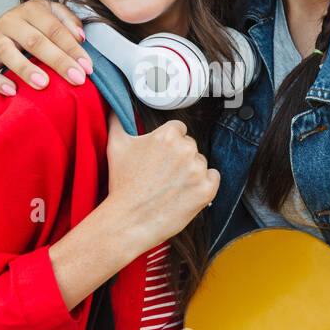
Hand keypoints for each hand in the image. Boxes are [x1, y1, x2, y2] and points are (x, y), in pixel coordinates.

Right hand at [0, 0, 92, 94]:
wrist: (6, 23)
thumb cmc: (37, 23)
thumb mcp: (54, 13)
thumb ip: (69, 21)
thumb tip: (80, 37)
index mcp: (31, 9)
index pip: (55, 29)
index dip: (72, 49)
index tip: (88, 68)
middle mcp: (10, 21)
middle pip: (35, 41)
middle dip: (58, 61)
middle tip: (77, 79)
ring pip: (9, 53)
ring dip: (26, 69)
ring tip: (44, 84)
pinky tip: (12, 91)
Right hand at [102, 110, 218, 248]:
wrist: (129, 221)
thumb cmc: (122, 184)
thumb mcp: (116, 146)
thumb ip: (119, 121)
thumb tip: (118, 108)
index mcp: (167, 135)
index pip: (178, 129)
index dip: (168, 143)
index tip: (161, 156)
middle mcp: (185, 149)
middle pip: (190, 146)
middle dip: (179, 157)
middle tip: (162, 174)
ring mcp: (197, 170)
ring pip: (200, 162)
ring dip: (190, 171)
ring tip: (171, 186)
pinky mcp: (206, 190)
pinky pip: (213, 177)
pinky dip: (204, 184)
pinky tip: (186, 191)